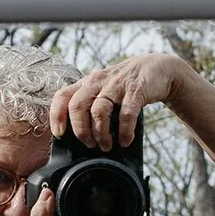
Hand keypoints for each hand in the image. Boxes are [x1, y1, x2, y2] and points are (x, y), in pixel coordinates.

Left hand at [51, 52, 189, 150]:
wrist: (157, 69)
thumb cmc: (125, 86)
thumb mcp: (103, 90)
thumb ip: (91, 106)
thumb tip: (80, 136)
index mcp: (87, 83)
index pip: (62, 96)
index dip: (57, 116)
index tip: (60, 134)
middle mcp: (98, 82)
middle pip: (77, 106)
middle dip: (80, 130)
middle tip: (89, 144)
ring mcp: (117, 85)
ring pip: (98, 111)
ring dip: (100, 133)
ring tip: (107, 146)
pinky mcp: (136, 91)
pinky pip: (126, 114)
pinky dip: (124, 131)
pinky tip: (125, 140)